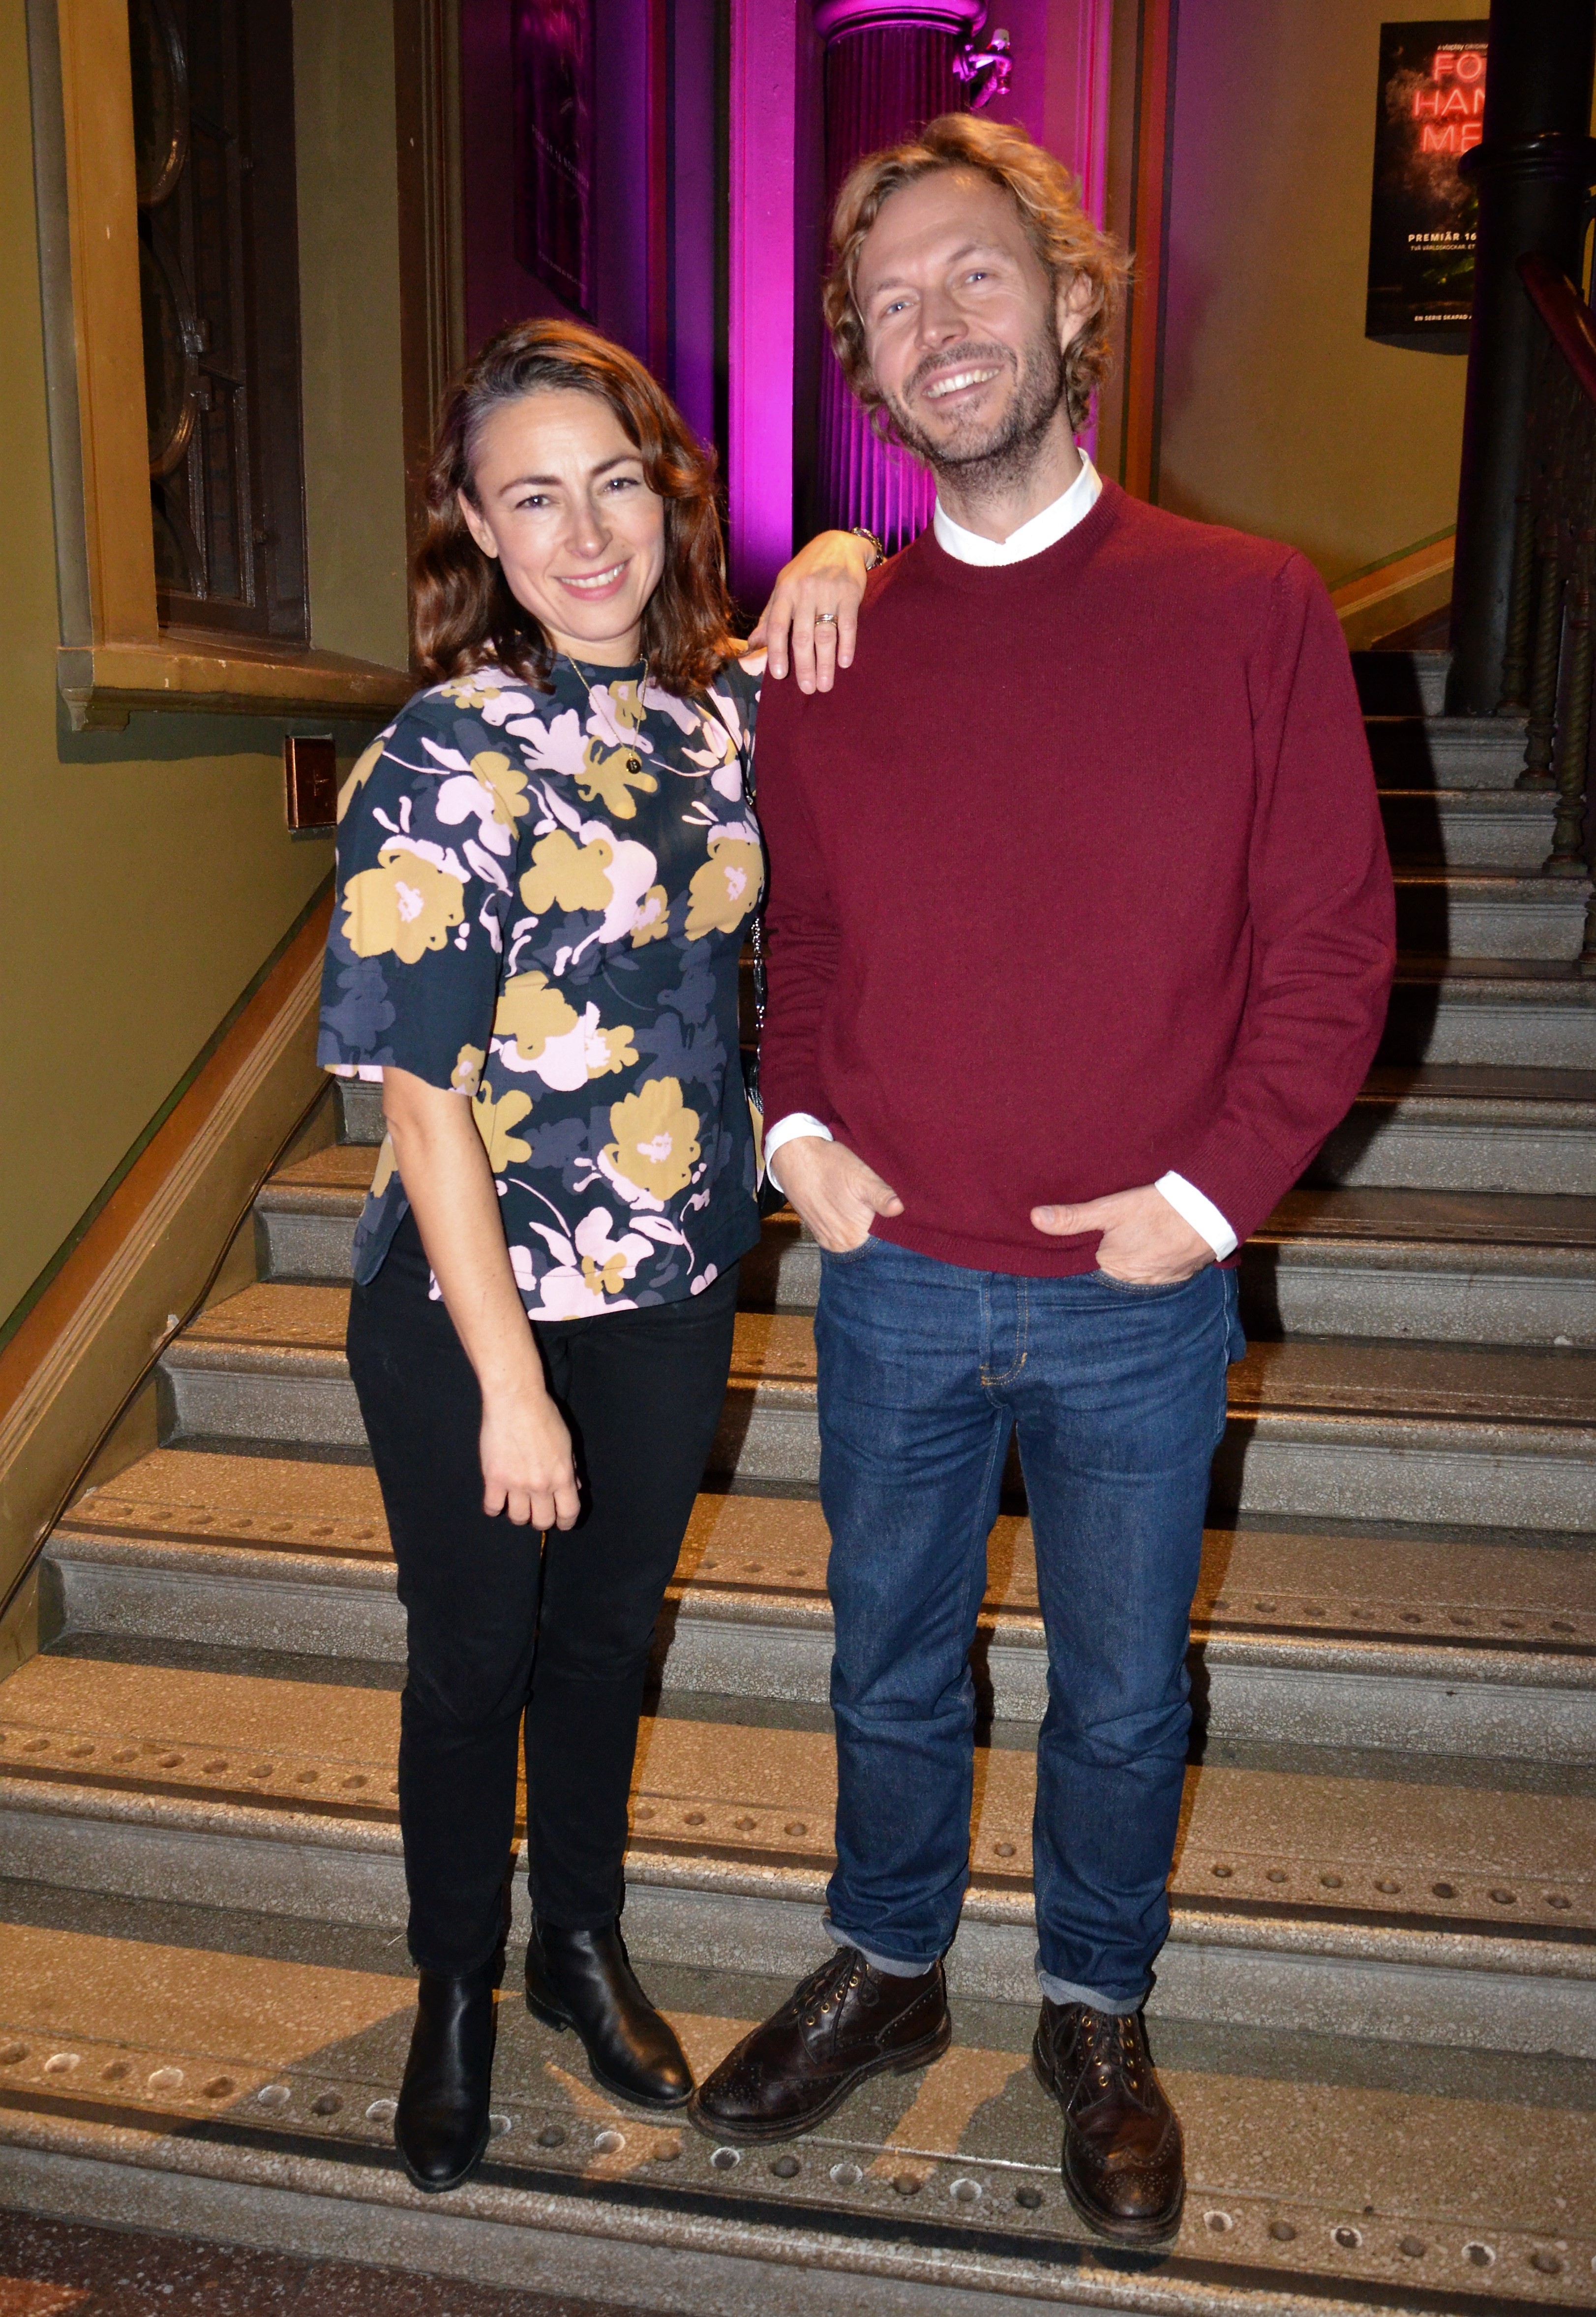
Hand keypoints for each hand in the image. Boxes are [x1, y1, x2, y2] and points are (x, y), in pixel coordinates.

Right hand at [480, 1383, 579, 1529]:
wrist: (516, 1401)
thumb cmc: (544, 1416)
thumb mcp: (567, 1442)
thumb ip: (572, 1468)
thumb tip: (575, 1488)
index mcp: (562, 1476)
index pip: (568, 1513)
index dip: (565, 1522)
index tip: (561, 1522)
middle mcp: (541, 1485)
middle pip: (542, 1521)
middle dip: (542, 1520)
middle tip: (537, 1512)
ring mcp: (516, 1484)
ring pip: (518, 1518)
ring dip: (519, 1514)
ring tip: (517, 1503)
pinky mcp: (493, 1478)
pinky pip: (492, 1507)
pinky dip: (494, 1507)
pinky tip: (497, 1498)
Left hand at [749, 532, 872, 692]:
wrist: (839, 543)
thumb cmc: (806, 570)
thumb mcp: (783, 587)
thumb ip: (769, 616)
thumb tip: (752, 645)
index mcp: (785, 591)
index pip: (777, 626)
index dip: (777, 651)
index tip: (779, 675)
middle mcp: (805, 592)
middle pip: (802, 635)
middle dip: (804, 665)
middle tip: (807, 689)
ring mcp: (829, 592)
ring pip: (825, 634)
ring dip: (825, 663)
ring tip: (824, 685)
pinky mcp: (851, 593)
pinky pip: (848, 624)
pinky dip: (847, 645)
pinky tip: (844, 663)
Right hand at [774, 1136, 902, 1252]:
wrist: (795, 1158)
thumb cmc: (830, 1164)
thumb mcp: (861, 1176)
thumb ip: (881, 1196)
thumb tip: (899, 1209)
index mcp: (855, 1237)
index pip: (887, 1244)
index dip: (898, 1232)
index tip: (906, 1218)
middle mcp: (842, 1245)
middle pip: (872, 1245)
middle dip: (883, 1232)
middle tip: (887, 1210)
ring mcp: (829, 1241)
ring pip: (858, 1242)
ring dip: (868, 1231)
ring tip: (870, 1210)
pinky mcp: (821, 1234)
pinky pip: (843, 1238)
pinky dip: (852, 1229)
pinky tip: (854, 1214)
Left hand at [1031, 1183, 1213, 1284]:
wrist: (1209, 1212)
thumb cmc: (1157, 1209)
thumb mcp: (1111, 1209)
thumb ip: (1074, 1218)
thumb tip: (1035, 1219)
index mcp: (1111, 1269)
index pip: (1086, 1271)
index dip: (1082, 1258)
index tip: (1080, 1247)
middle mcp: (1133, 1283)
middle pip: (1110, 1274)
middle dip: (1106, 1261)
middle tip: (1110, 1241)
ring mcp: (1157, 1282)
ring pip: (1134, 1276)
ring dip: (1131, 1263)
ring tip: (1132, 1244)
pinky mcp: (1177, 1277)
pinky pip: (1156, 1275)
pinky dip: (1152, 1264)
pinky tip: (1153, 1248)